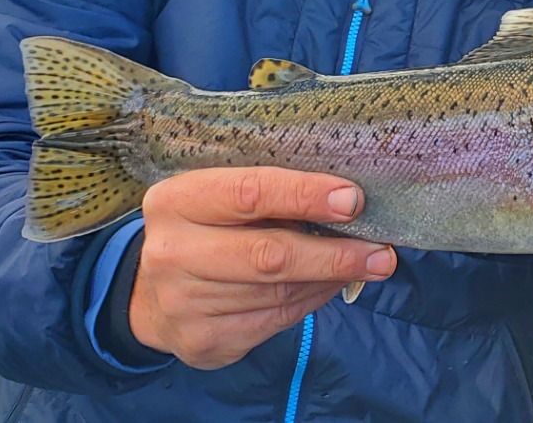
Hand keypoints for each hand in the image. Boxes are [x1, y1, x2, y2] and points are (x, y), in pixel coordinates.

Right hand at [128, 167, 396, 369]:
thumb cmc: (204, 231)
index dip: (305, 196)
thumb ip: (268, 196)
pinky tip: (330, 285)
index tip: (353, 200)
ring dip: (331, 279)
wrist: (150, 295)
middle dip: (333, 254)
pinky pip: (275, 319)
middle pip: (268, 254)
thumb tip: (347, 201)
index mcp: (176, 201)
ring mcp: (183, 302)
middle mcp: (171, 252)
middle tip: (382, 253)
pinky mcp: (202, 340)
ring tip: (366, 265)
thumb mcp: (217, 199)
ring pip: (278, 292)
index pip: (249, 192)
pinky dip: (312, 301)